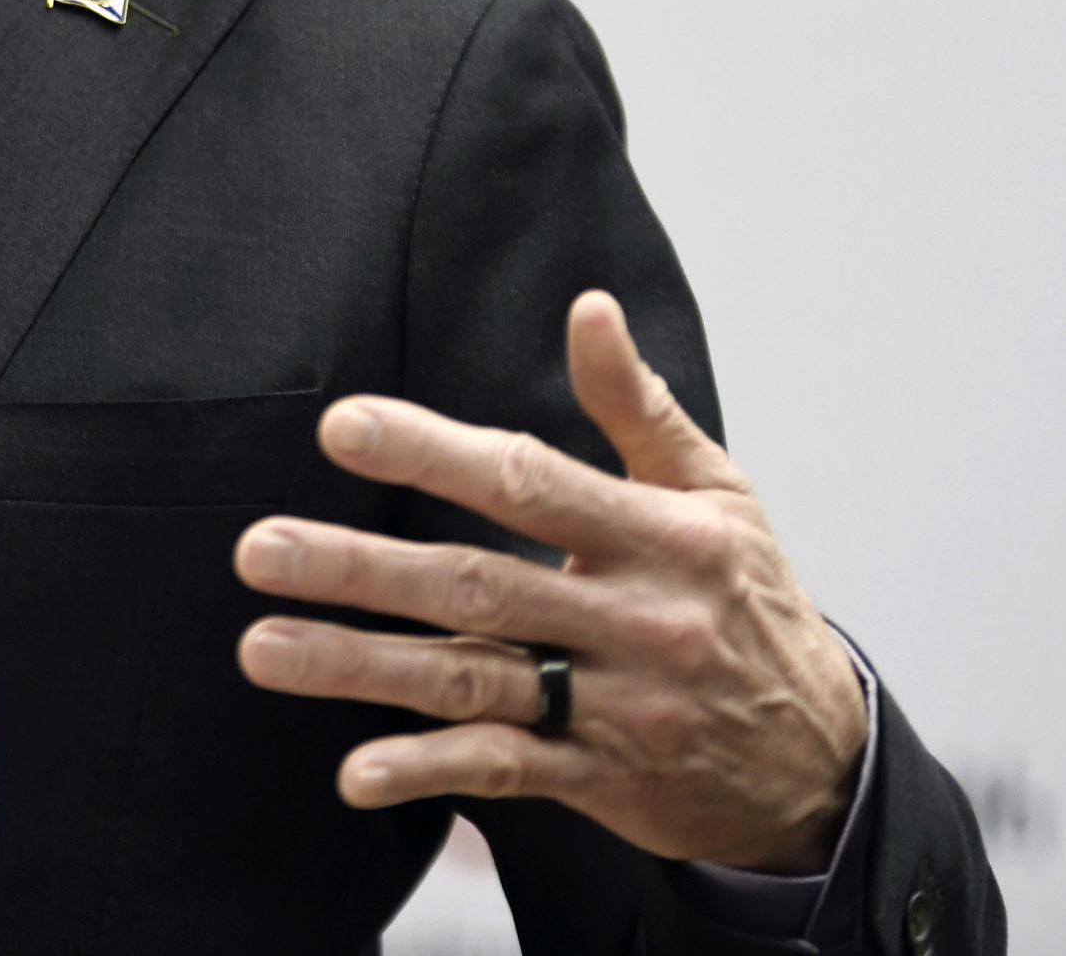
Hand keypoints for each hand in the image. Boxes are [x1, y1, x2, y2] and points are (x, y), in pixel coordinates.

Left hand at [232, 291, 868, 872]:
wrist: (824, 762)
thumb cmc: (750, 603)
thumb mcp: (718, 494)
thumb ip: (638, 404)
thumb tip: (589, 306)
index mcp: (660, 538)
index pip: (528, 483)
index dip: (433, 452)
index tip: (343, 427)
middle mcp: (633, 622)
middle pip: (477, 587)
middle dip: (362, 568)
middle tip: (259, 548)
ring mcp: (614, 706)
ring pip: (468, 681)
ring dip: (359, 667)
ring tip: (263, 647)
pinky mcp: (600, 778)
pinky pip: (502, 771)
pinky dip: (426, 771)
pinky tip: (354, 771)